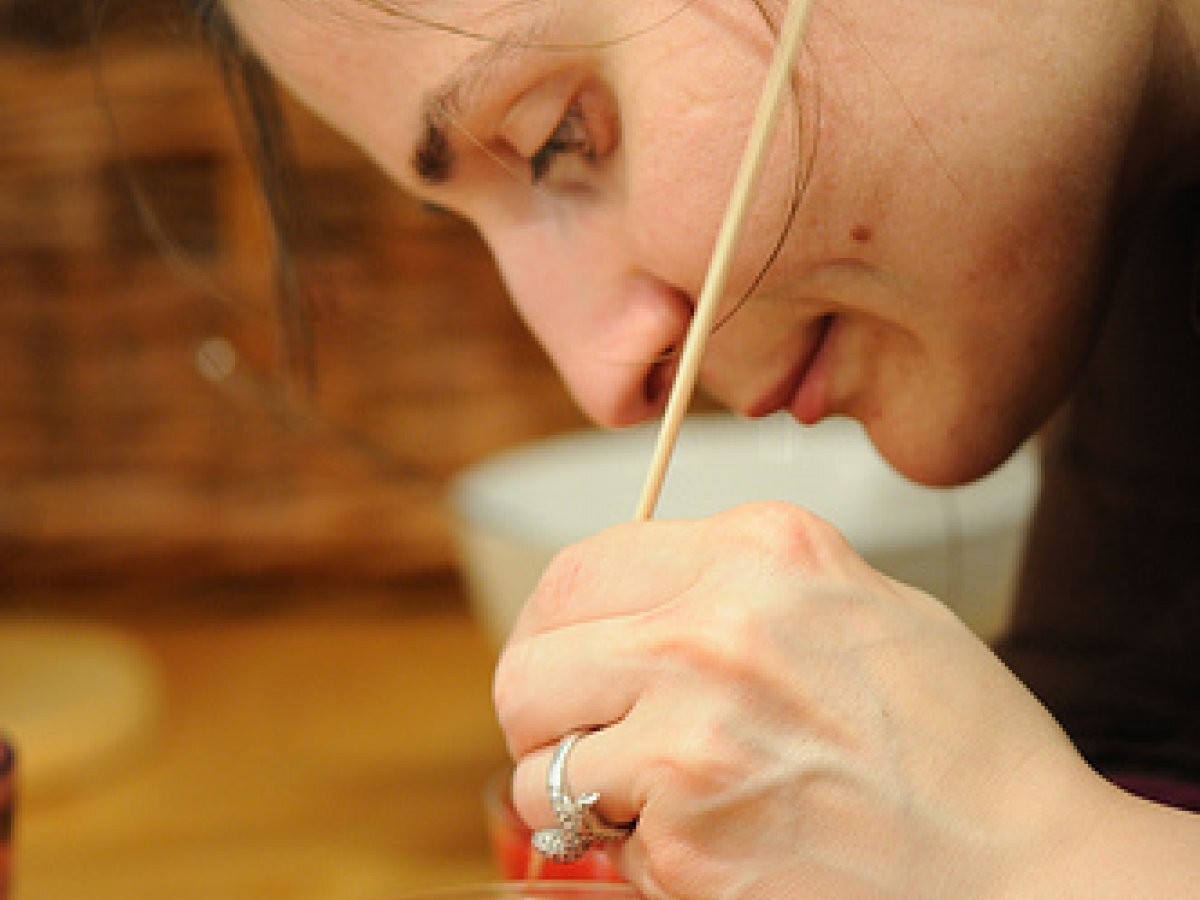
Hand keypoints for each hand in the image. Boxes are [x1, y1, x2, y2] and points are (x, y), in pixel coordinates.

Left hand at [494, 502, 1118, 898]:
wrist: (1025, 866)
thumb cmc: (952, 740)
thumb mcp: (856, 602)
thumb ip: (737, 583)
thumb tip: (630, 601)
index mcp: (759, 552)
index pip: (578, 571)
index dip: (553, 626)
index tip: (561, 661)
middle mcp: (712, 629)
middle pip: (529, 665)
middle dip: (542, 711)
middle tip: (583, 741)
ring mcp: (693, 736)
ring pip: (541, 764)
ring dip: (580, 790)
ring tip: (660, 800)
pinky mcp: (687, 839)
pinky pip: (602, 843)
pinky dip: (638, 854)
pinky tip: (719, 843)